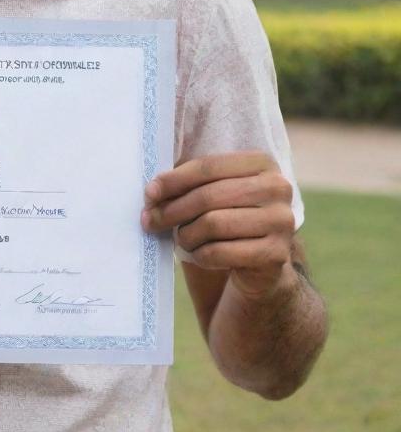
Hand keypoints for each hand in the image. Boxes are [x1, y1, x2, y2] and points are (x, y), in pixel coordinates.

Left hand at [141, 152, 296, 298]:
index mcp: (261, 163)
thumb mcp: (212, 194)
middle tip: (150, 220)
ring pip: (213, 224)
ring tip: (180, 238)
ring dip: (186, 234)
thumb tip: (153, 191)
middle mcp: (278, 188)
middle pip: (208, 195)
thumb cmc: (229, 220)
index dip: (173, 180)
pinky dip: (200, 255)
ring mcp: (282, 222)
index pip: (208, 166)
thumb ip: (188, 183)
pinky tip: (198, 254)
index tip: (149, 193)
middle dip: (172, 209)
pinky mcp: (276, 254)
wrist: (261, 268)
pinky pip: (221, 252)